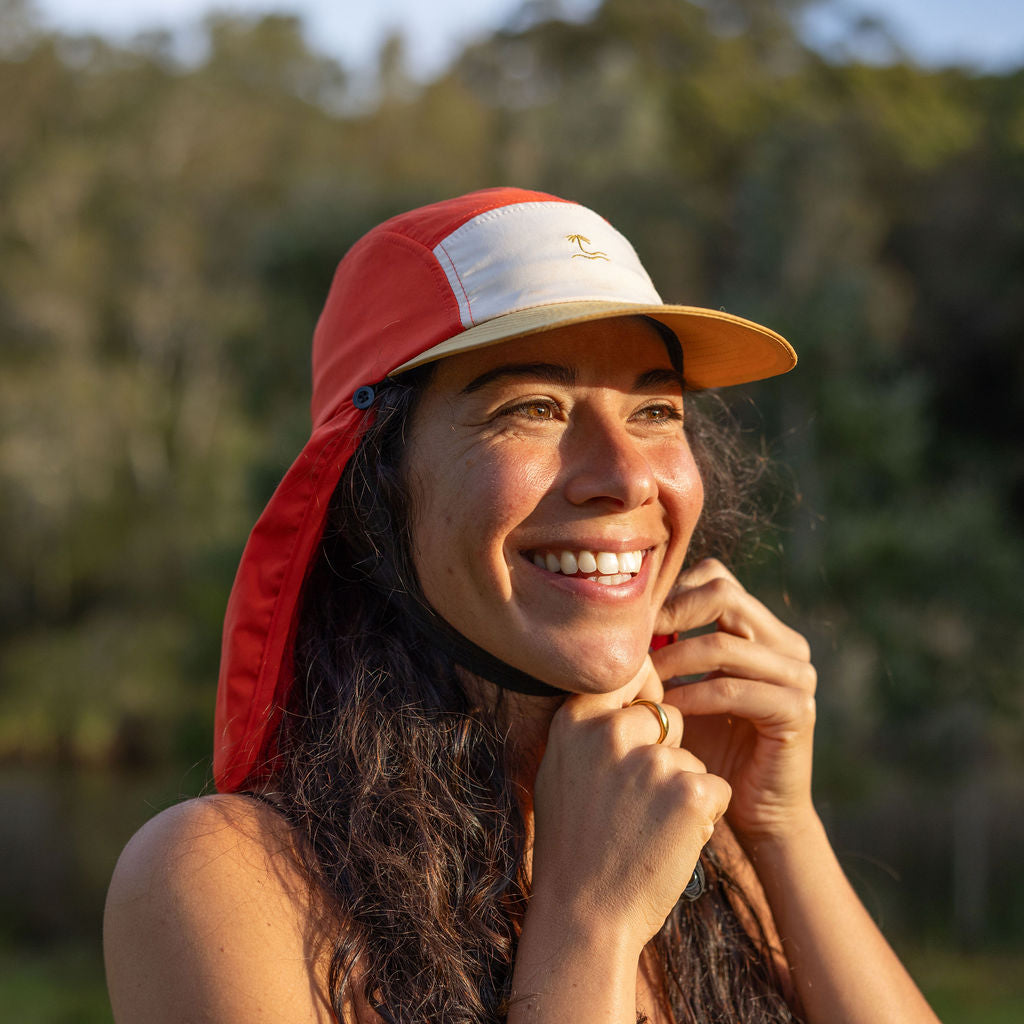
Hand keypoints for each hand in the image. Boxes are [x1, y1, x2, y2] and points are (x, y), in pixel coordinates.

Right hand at [528, 658, 731, 952]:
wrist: (584, 915)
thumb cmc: (572, 843)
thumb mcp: (560, 769)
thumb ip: (588, 725)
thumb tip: (619, 689)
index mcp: (577, 718)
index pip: (630, 673)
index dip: (645, 699)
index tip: (644, 727)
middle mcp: (612, 731)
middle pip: (668, 718)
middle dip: (666, 751)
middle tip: (637, 802)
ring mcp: (653, 761)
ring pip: (693, 758)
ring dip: (684, 789)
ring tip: (647, 829)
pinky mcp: (691, 792)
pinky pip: (715, 788)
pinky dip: (704, 815)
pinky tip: (671, 841)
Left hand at [653, 559, 816, 845]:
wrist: (755, 813)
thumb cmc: (707, 748)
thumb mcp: (683, 687)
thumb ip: (665, 648)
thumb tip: (617, 614)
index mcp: (763, 629)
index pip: (714, 578)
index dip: (669, 594)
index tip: (631, 624)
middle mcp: (787, 643)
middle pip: (722, 595)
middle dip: (668, 617)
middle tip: (632, 645)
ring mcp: (798, 675)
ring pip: (722, 644)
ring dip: (671, 662)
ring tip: (641, 684)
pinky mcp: (797, 710)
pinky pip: (731, 689)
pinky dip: (691, 697)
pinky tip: (666, 711)